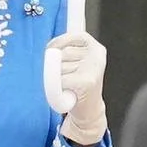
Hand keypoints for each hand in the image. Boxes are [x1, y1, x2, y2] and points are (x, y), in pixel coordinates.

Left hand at [53, 29, 107, 146]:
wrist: (89, 110)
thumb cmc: (80, 85)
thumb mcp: (78, 63)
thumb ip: (68, 52)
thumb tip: (49, 49)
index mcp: (96, 48)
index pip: (75, 36)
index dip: (60, 41)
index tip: (50, 48)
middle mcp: (96, 56)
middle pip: (63, 53)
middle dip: (58, 65)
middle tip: (67, 77)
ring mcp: (92, 68)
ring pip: (60, 67)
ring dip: (58, 78)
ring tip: (68, 85)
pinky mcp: (86, 81)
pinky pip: (60, 79)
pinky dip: (57, 88)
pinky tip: (66, 92)